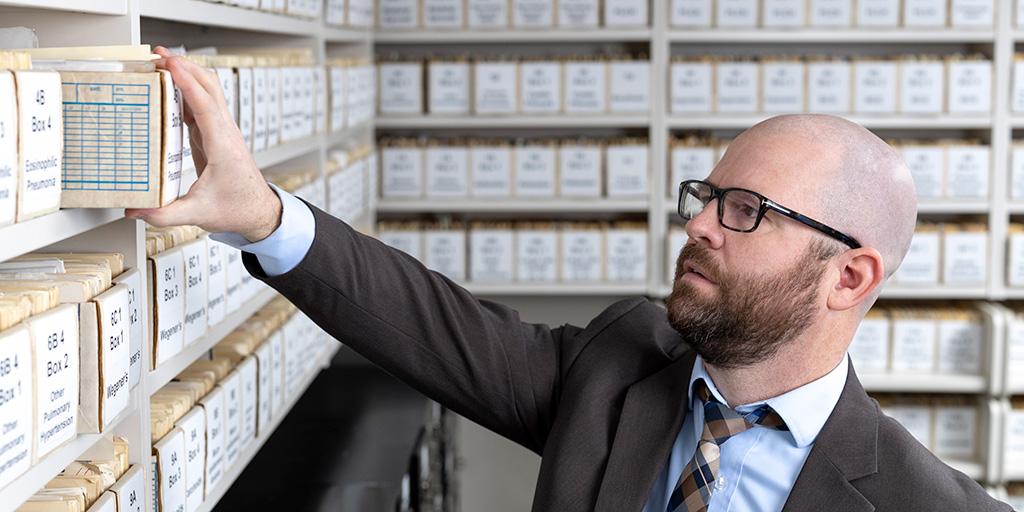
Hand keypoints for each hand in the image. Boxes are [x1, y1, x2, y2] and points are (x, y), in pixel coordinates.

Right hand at [125, 46, 281, 242]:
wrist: (259, 212)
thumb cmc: (238, 209)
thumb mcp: (199, 215)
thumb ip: (165, 214)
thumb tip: (134, 210)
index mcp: (224, 147)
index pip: (206, 105)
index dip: (187, 82)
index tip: (170, 64)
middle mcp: (226, 133)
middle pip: (210, 87)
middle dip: (185, 66)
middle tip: (157, 55)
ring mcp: (222, 131)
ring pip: (208, 91)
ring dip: (186, 74)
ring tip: (159, 63)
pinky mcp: (216, 135)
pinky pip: (201, 105)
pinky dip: (185, 91)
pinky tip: (167, 87)